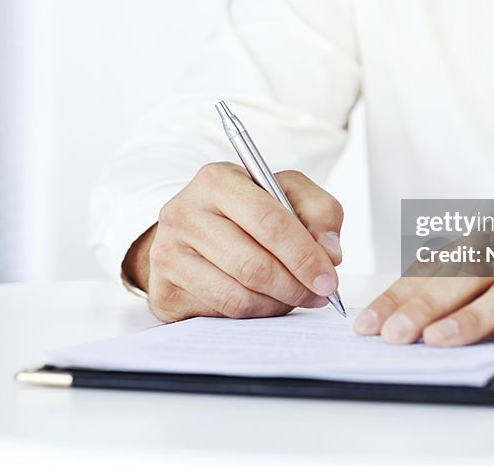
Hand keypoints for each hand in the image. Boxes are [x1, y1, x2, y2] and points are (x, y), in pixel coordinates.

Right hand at [124, 162, 343, 321]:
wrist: (192, 230)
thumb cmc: (247, 211)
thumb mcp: (287, 194)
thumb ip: (319, 212)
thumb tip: (329, 253)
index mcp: (216, 180)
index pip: (268, 220)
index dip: (304, 254)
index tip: (328, 278)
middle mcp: (184, 213)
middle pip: (253, 264)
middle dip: (295, 286)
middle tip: (319, 294)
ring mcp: (168, 253)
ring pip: (238, 296)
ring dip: (277, 304)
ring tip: (294, 296)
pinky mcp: (164, 290)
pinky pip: (221, 313)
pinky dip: (253, 314)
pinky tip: (265, 302)